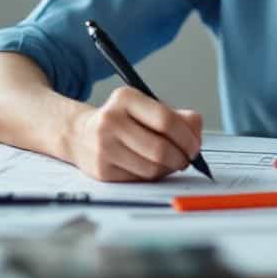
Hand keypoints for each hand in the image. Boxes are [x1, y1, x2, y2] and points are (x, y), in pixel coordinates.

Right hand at [68, 86, 202, 181]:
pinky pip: (140, 179)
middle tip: (187, 158)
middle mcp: (110, 121)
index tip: (195, 145)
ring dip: (169, 168)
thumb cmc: (123, 120)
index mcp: (125, 98)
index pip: (166, 120)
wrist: (79, 134)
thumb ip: (177, 116)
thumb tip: (196, 132)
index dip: (187, 137)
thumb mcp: (145, 107)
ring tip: (170, 162)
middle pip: (160, 149)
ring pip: (152, 168)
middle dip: (182, 157)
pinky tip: (152, 167)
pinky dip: (153, 176)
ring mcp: (104, 148)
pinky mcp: (102, 171)